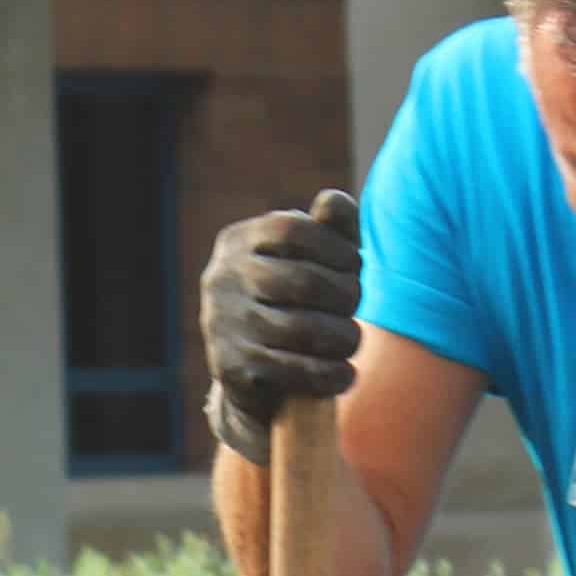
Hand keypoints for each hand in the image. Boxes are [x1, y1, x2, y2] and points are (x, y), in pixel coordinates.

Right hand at [200, 188, 360, 466]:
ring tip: (351, 341)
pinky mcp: (229, 367)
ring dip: (343, 338)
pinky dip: (330, 374)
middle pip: (304, 281)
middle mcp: (221, 278)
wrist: (252, 371)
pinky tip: (344, 374)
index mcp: (237, 242)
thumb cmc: (295, 300)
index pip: (292, 229)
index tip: (353, 266)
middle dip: (345, 296)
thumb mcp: (314, 258)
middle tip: (355, 307)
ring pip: (302, 329)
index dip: (336, 247)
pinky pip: (293, 370)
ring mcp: (221, 323)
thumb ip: (332, 227)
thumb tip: (334, 201)